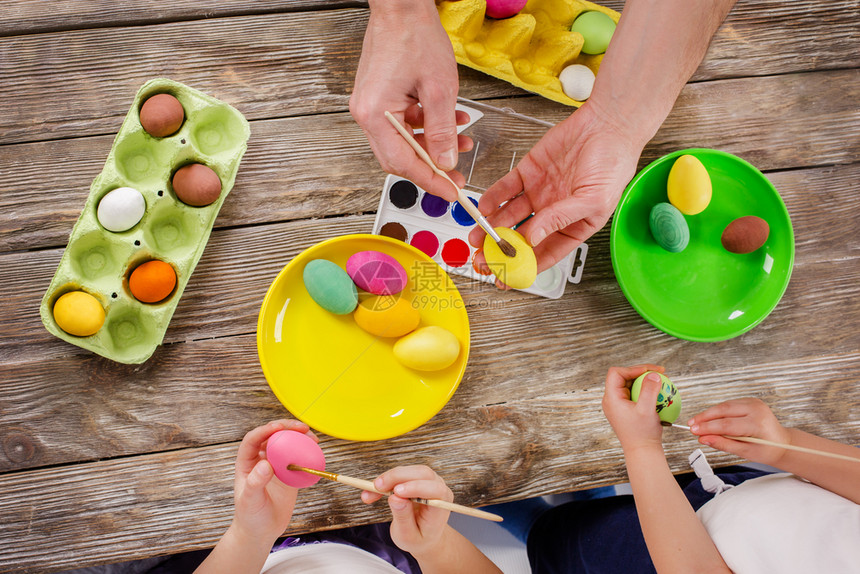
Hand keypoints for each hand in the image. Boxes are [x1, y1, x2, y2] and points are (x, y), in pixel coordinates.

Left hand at [231, 420, 316, 543]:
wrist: (261, 531)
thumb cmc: (250, 516)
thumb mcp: (250, 500)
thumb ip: (255, 482)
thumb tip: (265, 464)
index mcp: (246, 462)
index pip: (253, 439)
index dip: (265, 430)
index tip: (279, 427)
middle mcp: (261, 460)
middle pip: (274, 436)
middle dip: (287, 428)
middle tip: (303, 428)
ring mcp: (276, 466)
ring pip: (288, 444)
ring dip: (300, 438)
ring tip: (313, 439)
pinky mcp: (289, 474)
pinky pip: (299, 459)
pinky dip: (308, 454)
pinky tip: (316, 454)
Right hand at [350, 0, 470, 200]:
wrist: (401, 5)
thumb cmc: (415, 36)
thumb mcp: (439, 88)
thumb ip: (443, 130)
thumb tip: (445, 162)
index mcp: (375, 114)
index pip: (402, 163)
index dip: (430, 181)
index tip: (451, 191)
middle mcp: (366, 113)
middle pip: (399, 157)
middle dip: (431, 166)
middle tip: (457, 173)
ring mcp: (371, 105)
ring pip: (403, 141)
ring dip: (433, 144)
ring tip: (462, 139)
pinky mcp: (379, 97)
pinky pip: (403, 123)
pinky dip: (426, 126)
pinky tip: (451, 119)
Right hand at [361, 465, 452, 557]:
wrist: (424, 537)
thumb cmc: (419, 538)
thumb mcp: (408, 536)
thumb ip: (403, 518)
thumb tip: (395, 498)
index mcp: (442, 506)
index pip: (435, 490)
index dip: (416, 487)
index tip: (397, 492)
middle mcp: (439, 489)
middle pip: (421, 473)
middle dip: (397, 477)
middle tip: (377, 487)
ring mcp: (429, 482)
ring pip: (409, 470)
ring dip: (388, 478)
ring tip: (371, 492)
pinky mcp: (417, 479)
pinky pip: (401, 474)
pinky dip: (386, 481)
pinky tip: (373, 491)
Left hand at [468, 102, 641, 271]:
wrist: (607, 125)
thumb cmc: (612, 164)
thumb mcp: (592, 200)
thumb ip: (559, 220)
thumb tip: (532, 239)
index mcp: (573, 227)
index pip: (545, 253)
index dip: (524, 267)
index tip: (505, 278)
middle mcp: (552, 213)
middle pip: (521, 238)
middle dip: (500, 250)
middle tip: (483, 258)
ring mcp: (539, 193)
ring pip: (509, 216)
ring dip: (491, 227)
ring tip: (476, 237)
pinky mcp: (528, 173)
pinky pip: (505, 189)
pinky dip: (493, 198)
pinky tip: (483, 207)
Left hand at [602, 364, 666, 453]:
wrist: (642, 451)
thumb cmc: (642, 434)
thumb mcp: (647, 410)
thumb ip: (649, 390)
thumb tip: (653, 374)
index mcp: (611, 398)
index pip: (616, 373)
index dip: (632, 368)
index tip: (649, 371)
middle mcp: (612, 400)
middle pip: (623, 377)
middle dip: (641, 373)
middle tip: (659, 374)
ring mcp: (618, 405)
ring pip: (630, 385)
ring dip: (645, 382)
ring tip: (661, 382)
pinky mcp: (626, 409)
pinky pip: (635, 394)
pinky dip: (645, 391)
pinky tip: (659, 393)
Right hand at [689, 398, 791, 466]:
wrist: (782, 443)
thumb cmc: (766, 450)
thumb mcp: (745, 452)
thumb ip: (723, 444)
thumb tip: (703, 439)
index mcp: (757, 424)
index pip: (727, 424)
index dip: (707, 427)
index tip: (693, 431)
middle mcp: (756, 409)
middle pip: (723, 410)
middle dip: (705, 418)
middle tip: (691, 425)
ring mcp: (753, 403)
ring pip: (724, 406)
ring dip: (709, 414)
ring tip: (696, 422)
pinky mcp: (750, 400)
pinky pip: (728, 405)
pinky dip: (717, 412)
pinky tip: (709, 419)